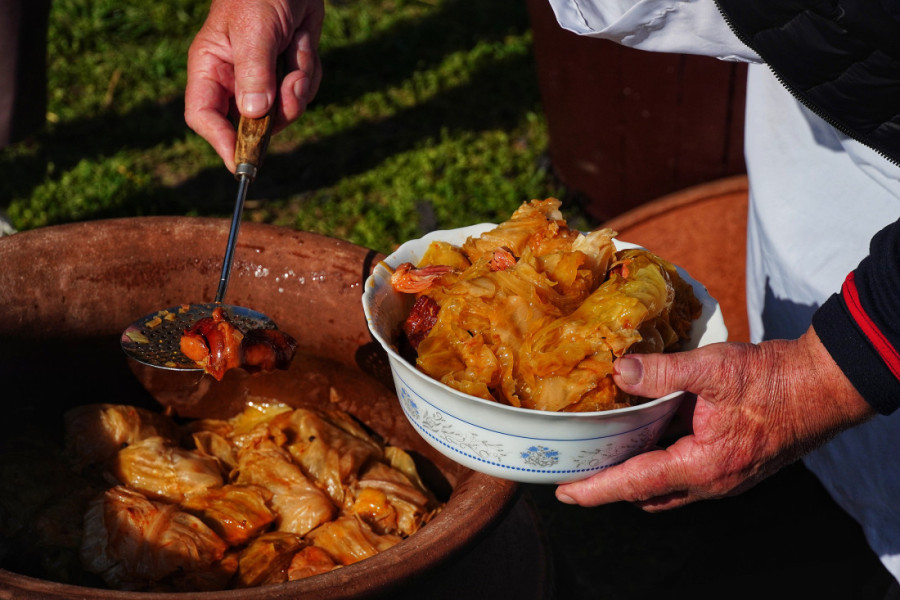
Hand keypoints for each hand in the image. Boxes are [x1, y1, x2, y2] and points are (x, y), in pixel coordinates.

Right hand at [184, 0, 323, 171]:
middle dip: (278, 112)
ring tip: (298, 50)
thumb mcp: (256, 30)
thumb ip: (254, 71)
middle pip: (250, 126)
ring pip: (283, 113)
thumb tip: (253, 115)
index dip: (221, 142)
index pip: (204, 117)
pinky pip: (302, 95)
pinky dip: (309, 75)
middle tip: (294, 84)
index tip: (243, 162)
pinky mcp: (286, 76)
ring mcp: (263, 81)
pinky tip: (303, 46)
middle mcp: (234, 81)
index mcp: (211, 68)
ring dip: (299, 87)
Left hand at [556, 326, 873, 510]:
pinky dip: (661, 462)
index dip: (596, 489)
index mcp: (702, 466)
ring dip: (637, 475)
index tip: (565, 493)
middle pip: (647, 493)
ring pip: (668, 487)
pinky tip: (648, 435)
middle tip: (578, 470)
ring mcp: (725, 479)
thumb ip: (661, 372)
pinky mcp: (733, 467)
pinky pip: (686, 474)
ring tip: (606, 454)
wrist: (824, 386)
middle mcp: (712, 482)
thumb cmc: (773, 379)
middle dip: (611, 485)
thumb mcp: (712, 368)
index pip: (635, 484)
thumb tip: (618, 371)